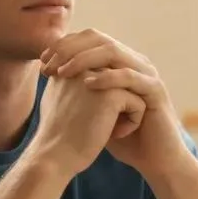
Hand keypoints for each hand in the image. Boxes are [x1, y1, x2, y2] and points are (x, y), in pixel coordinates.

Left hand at [40, 29, 187, 175]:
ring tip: (63, 72)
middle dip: (69, 49)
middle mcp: (134, 62)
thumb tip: (50, 77)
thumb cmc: (123, 137)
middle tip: (48, 64)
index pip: (89, 40)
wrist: (153, 159)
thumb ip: (79, 90)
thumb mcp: (94, 110)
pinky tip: (87, 84)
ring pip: (112, 51)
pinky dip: (107, 77)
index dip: (63, 46)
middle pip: (98, 39)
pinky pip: (130, 76)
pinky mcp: (155, 90)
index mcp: (120, 63)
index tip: (41, 62)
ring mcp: (146, 74)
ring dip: (84, 59)